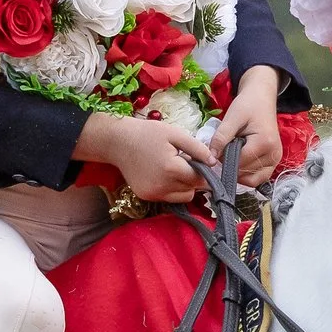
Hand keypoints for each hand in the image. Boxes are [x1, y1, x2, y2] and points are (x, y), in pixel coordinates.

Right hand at [73, 112, 213, 203]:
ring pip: (182, 197)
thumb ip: (197, 149)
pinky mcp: (146, 197)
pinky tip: (164, 174)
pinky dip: (172, 189)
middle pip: (192, 190)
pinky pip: (168, 198)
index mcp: (171, 169)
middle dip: (194, 179)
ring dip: (184, 186)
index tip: (203, 163)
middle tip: (186, 163)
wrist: (117, 141)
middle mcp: (162, 186)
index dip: (205, 172)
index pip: (199, 179)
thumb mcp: (175, 134)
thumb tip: (214, 162)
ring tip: (175, 168)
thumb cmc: (148, 133)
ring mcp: (152, 194)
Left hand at [210, 65, 287, 187]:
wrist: (262, 99)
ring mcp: (275, 161)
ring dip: (238, 171)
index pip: (239, 163)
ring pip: (251, 180)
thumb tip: (210, 158)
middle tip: (226, 148)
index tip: (219, 146)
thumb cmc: (247, 105)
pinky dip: (246, 174)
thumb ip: (221, 138)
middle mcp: (274, 155)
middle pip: (244, 173)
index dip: (224, 158)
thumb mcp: (232, 118)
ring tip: (234, 153)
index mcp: (264, 143)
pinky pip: (258, 178)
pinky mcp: (274, 163)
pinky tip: (239, 160)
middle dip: (231, 165)